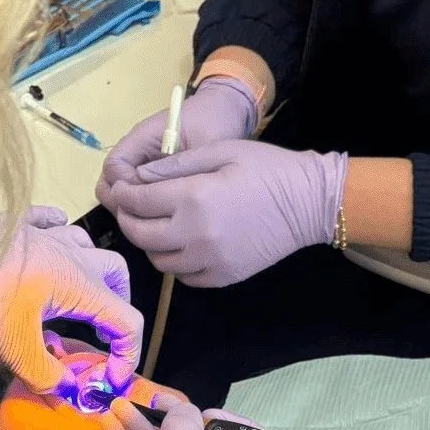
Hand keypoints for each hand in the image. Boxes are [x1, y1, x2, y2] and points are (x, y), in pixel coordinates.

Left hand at [0, 206, 142, 392]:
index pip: (127, 322)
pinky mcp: (17, 224)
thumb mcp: (15, 348)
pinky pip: (53, 221)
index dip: (128, 355)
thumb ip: (47, 376)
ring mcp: (45, 235)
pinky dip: (61, 234)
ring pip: (89, 247)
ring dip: (93, 274)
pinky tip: (53, 243)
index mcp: (80, 285)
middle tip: (101, 336)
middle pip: (117, 278)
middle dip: (117, 308)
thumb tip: (66, 391)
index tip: (108, 379)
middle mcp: (71, 256)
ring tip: (78, 299)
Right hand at [96, 78, 258, 211]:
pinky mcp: (151, 175)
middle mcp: (135, 152)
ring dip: (133, 208)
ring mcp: (141, 164)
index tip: (148, 202)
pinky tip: (164, 215)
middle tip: (151, 218)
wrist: (225, 113)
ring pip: (120, 193)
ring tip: (159, 218)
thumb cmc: (213, 124)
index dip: (124, 189)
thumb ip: (172, 171)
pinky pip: (136, 194)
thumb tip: (148, 196)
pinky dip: (143, 207)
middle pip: (109, 184)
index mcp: (141, 138)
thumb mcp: (198, 149)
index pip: (114, 168)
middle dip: (123, 204)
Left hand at [107, 140, 347, 287]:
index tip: (120, 189)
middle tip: (132, 208)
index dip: (122, 195)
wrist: (308, 204)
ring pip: (158, 260)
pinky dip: (174, 261)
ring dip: (150, 243)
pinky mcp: (221, 277)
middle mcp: (195, 236)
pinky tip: (183, 244)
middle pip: (140, 235)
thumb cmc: (266, 169)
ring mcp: (208, 262)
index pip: (137, 203)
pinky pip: (182, 276)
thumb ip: (175, 165)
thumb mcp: (220, 152)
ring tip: (158, 225)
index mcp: (193, 199)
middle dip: (128, 220)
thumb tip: (138, 177)